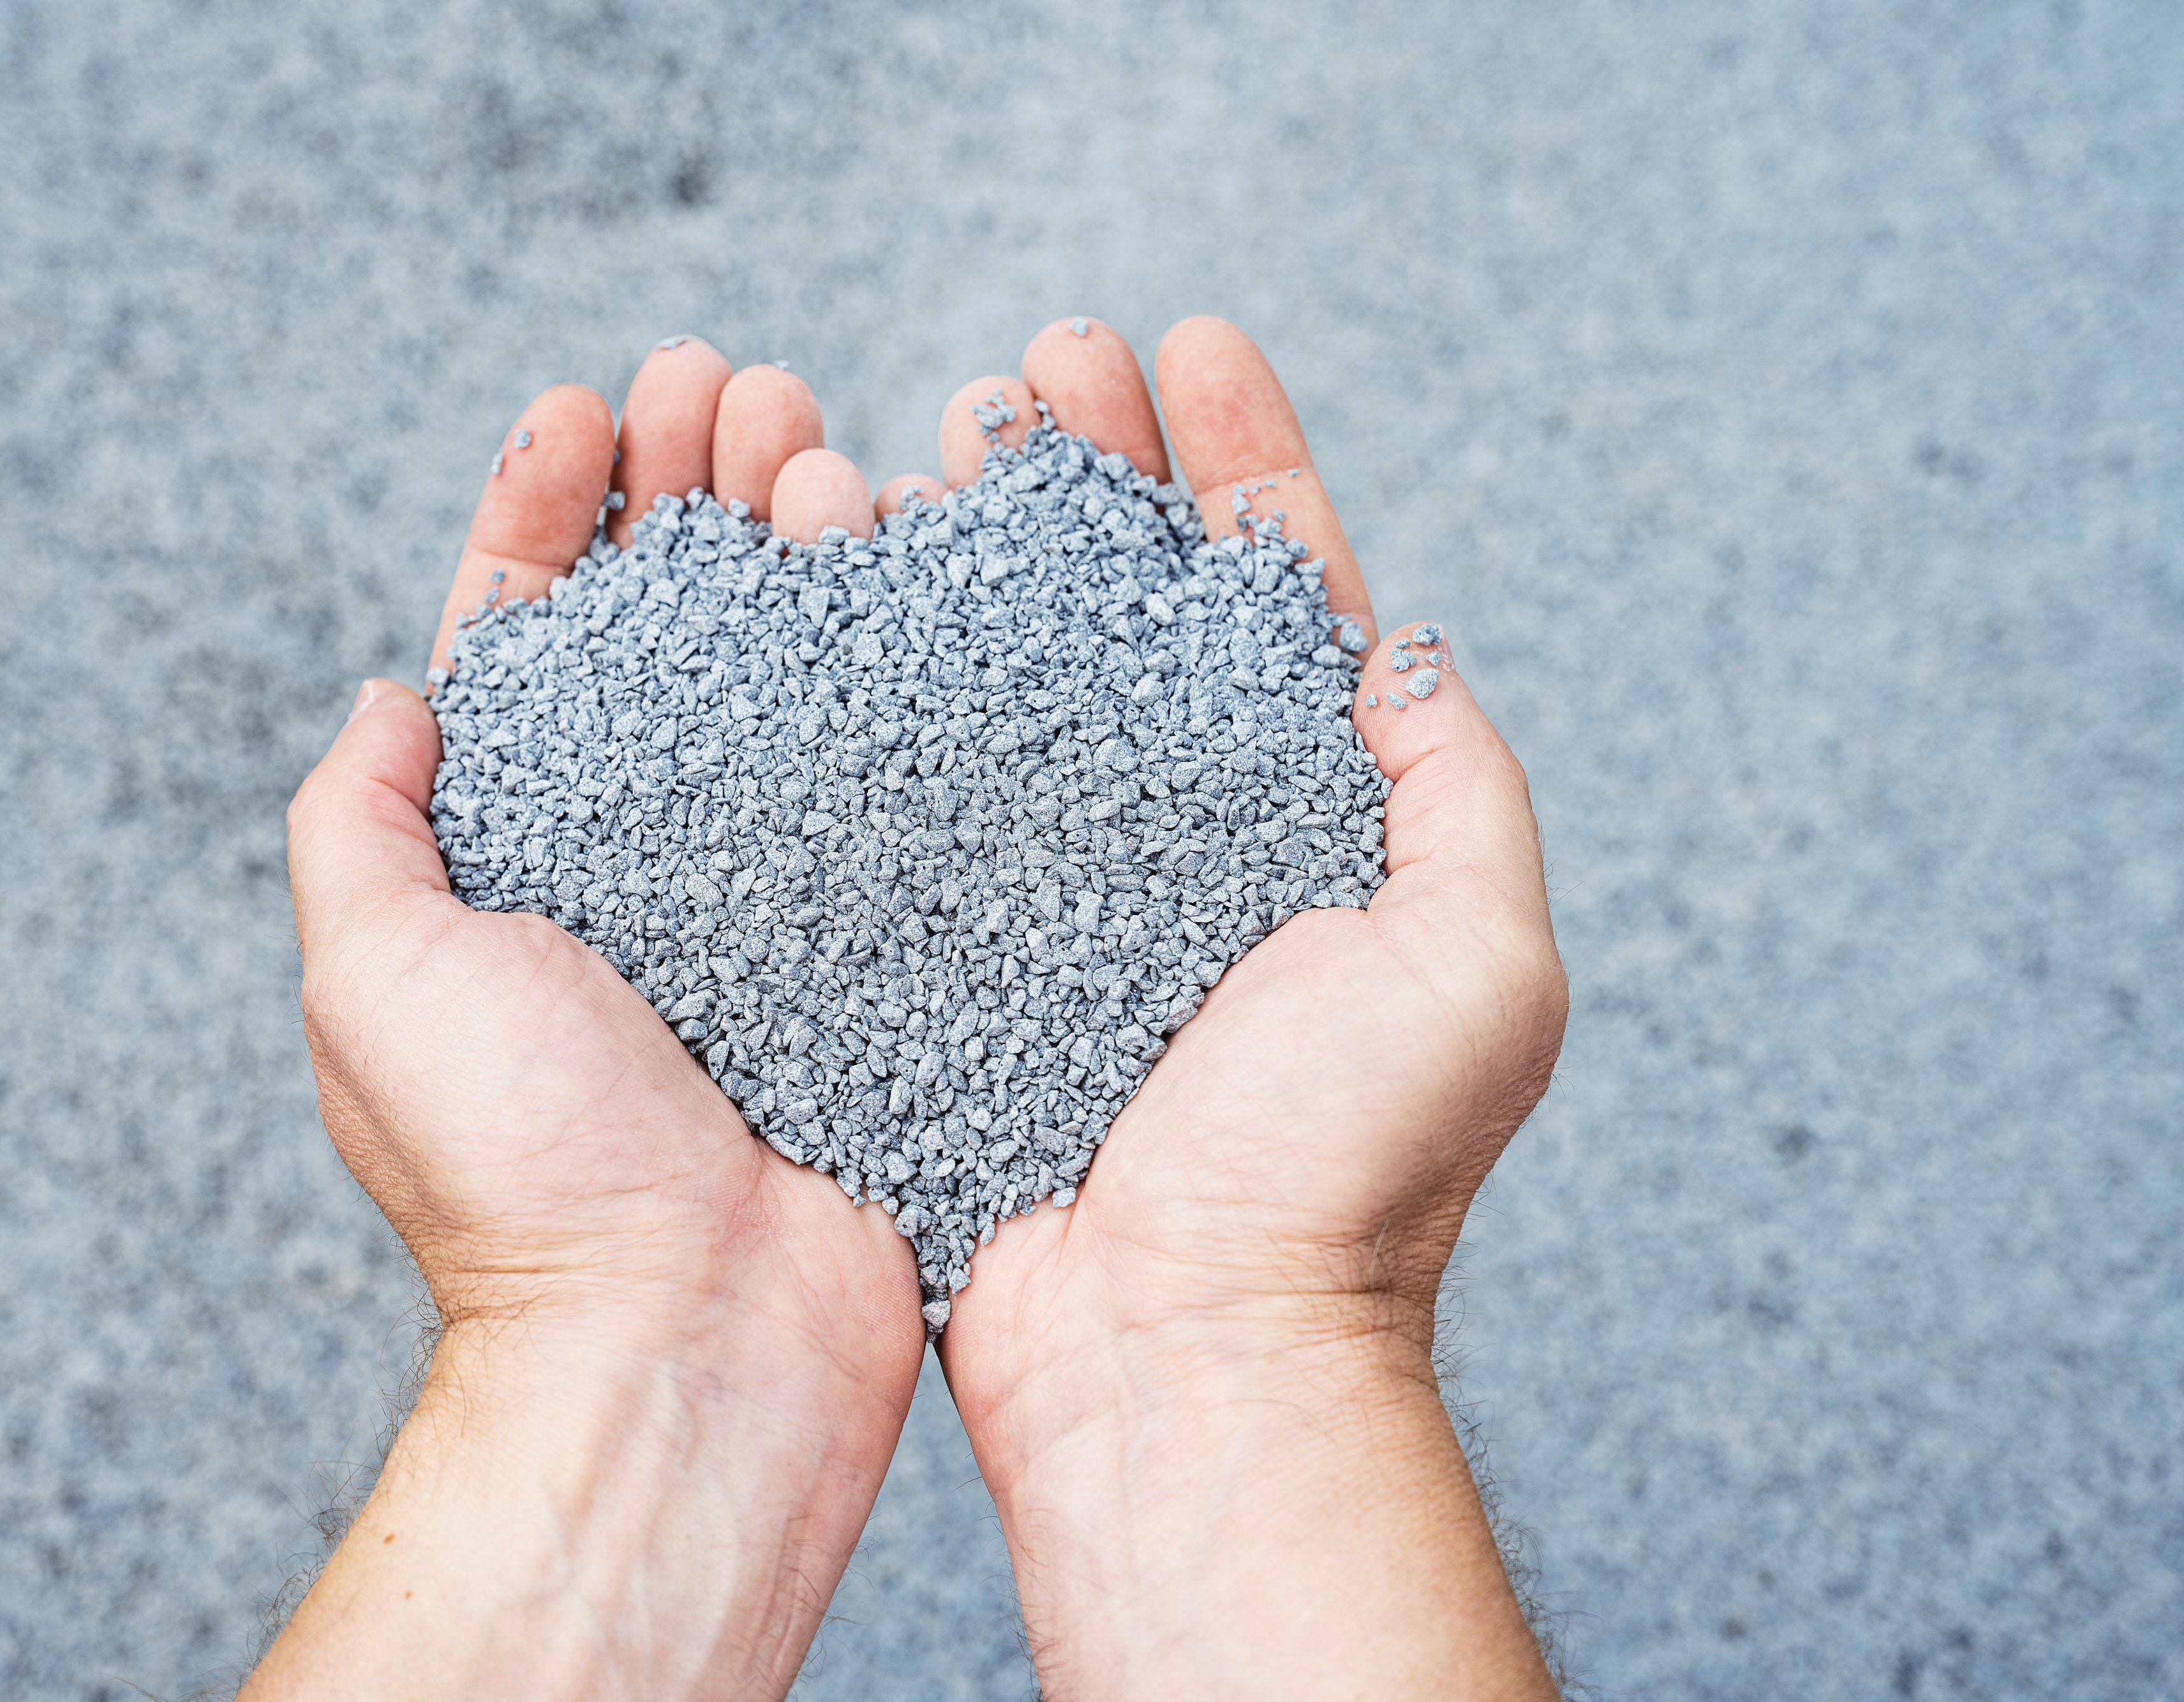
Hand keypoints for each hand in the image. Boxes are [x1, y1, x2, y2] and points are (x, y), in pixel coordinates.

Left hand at [250, 345, 924, 1700]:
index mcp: (510, 861)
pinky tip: (920, 569)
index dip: (543, 511)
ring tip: (821, 436)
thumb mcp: (375, 983)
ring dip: (794, 540)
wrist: (695, 1344)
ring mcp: (765, 896)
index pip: (523, 641)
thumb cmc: (521, 1178)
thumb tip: (394, 699)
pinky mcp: (872, 940)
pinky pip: (889, 769)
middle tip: (734, 385)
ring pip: (782, 672)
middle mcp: (637, 864)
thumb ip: (359, 831)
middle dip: (688, 488)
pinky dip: (898, 660)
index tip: (587, 406)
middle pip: (665, 628)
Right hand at [931, 318, 1570, 1698]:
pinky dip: (873, 683)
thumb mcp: (1477, 968)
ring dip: (965, 549)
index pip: (1276, 599)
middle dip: (1083, 474)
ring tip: (917, 440)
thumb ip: (1458, 789)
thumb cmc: (1344, 1183)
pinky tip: (835, 590)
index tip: (1188, 345)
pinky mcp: (946, 951)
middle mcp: (1178, 841)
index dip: (1237, 459)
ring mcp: (1053, 890)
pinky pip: (904, 787)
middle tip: (1030, 370)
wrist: (1178, 1358)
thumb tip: (1401, 650)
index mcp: (1313, 826)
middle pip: (1124, 607)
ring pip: (1000, 675)